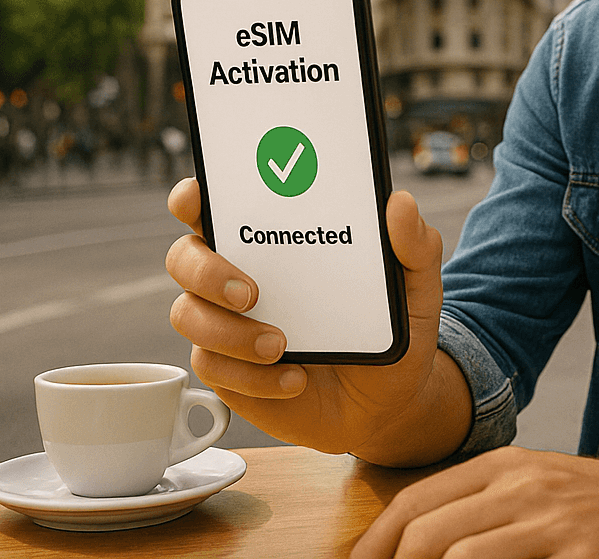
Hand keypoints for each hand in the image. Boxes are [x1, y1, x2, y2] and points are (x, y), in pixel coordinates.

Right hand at [165, 178, 465, 461]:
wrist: (386, 403)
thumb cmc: (389, 331)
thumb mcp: (414, 289)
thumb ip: (414, 246)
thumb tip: (401, 203)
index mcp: (276, 238)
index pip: (216, 202)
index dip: (193, 196)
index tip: (196, 198)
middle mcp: (239, 273)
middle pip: (184, 256)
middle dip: (205, 270)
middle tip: (251, 292)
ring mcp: (226, 323)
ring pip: (188, 315)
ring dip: (230, 332)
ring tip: (281, 346)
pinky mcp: (228, 370)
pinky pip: (214, 368)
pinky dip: (253, 377)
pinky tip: (295, 380)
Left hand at [350, 447, 598, 558]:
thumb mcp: (545, 490)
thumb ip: (490, 509)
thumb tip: (427, 545)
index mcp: (506, 466)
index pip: (414, 502)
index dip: (374, 545)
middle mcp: (521, 485)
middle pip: (423, 531)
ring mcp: (550, 520)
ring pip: (455, 554)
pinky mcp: (579, 553)